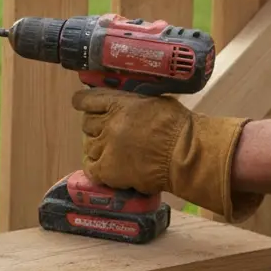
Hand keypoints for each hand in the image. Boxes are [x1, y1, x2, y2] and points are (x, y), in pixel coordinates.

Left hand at [72, 88, 261, 221]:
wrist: (188, 155)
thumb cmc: (179, 127)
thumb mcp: (153, 102)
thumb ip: (132, 102)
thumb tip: (122, 102)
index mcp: (118, 103)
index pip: (85, 100)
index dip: (83, 103)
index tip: (83, 105)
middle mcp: (108, 124)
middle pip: (87, 124)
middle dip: (96, 127)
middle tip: (109, 133)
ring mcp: (106, 147)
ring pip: (88, 145)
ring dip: (98, 147)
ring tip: (113, 151)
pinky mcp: (108, 170)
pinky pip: (91, 168)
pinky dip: (96, 167)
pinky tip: (106, 166)